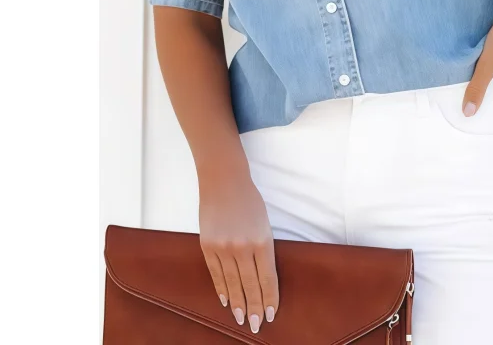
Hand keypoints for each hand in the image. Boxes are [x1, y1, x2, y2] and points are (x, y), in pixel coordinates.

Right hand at [198, 167, 278, 333]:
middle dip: (254, 308)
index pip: (267, 279)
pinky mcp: (207, 246)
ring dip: (237, 304)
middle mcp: (243, 247)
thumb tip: (263, 277)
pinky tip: (225, 301)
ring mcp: (223, 248)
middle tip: (256, 325)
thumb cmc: (249, 200)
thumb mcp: (264, 223)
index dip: (269, 299)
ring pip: (232, 284)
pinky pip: (216, 274)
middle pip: (249, 286)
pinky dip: (221, 289)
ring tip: (241, 319)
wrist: (223, 181)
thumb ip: (263, 248)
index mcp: (262, 240)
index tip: (271, 315)